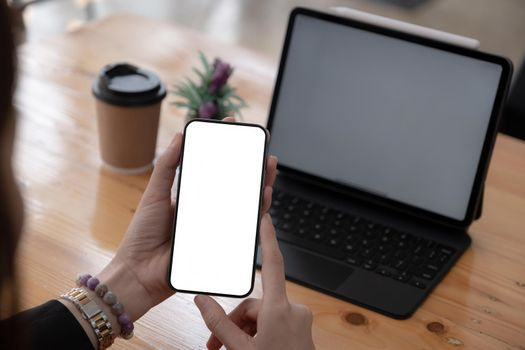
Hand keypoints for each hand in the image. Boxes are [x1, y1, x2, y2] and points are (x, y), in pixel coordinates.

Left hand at [97, 117, 277, 323]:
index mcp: (192, 196)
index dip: (226, 150)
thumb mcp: (154, 194)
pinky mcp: (220, 243)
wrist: (140, 272)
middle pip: (235, 186)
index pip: (214, 169)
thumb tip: (178, 136)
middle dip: (251, 167)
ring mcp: (215, 226)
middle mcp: (206, 210)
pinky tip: (263, 198)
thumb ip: (167, 167)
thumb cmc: (142, 234)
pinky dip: (256, 212)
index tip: (235, 129)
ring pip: (244, 204)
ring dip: (260, 186)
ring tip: (268, 169)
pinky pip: (243, 227)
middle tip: (261, 148)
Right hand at [194, 214, 315, 349]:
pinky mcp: (301, 329)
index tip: (266, 216)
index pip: (274, 263)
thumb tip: (202, 301)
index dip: (269, 237)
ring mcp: (300, 321)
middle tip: (215, 346)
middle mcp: (294, 310)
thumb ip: (218, 324)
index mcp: (280, 311)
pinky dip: (258, 335)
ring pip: (263, 316)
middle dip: (234, 324)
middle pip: (255, 304)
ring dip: (244, 333)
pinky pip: (274, 323)